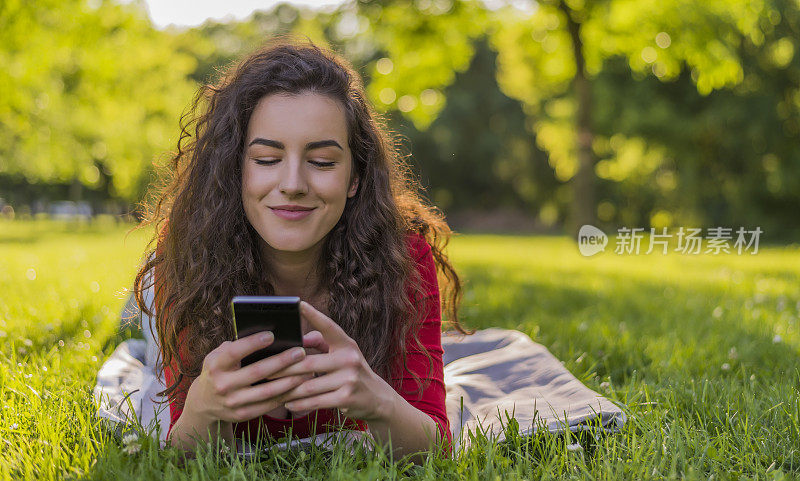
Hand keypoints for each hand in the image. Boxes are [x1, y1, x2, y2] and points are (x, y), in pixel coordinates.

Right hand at [184, 331, 311, 423]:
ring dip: (289, 381)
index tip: (271, 335)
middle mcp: (223, 385)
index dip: (252, 343)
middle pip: (257, 372)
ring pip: (266, 392)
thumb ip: (237, 346)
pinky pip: (268, 405)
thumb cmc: (219, 370)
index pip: (235, 352)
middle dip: (281, 361)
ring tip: (307, 371)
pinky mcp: (242, 415)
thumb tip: (265, 335)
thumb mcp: (219, 356)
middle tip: (300, 351)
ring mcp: (233, 402)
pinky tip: (299, 386)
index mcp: (216, 365)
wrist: (204, 403)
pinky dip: (285, 395)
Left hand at [272, 301, 396, 421]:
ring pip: (309, 385)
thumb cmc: (350, 371)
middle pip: (308, 363)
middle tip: (264, 370)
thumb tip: (300, 339)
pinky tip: (288, 403)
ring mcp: (349, 379)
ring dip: (288, 389)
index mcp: (347, 344)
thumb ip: (321, 343)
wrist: (377, 397)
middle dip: (283, 368)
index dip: (314, 315)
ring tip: (273, 389)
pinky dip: (299, 403)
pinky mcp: (346, 398)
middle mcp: (349, 359)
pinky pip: (315, 401)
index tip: (298, 304)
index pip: (329, 327)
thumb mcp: (341, 353)